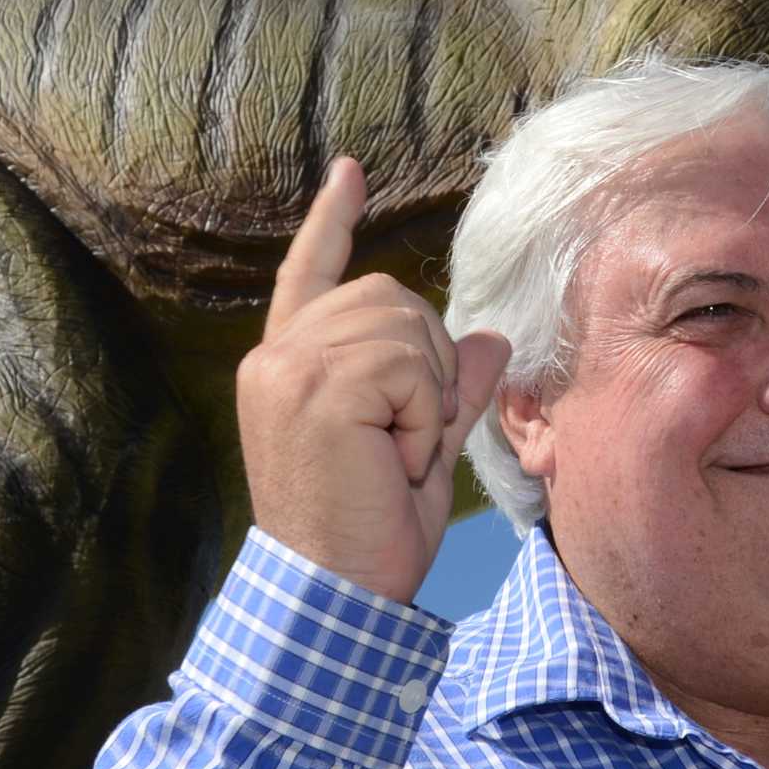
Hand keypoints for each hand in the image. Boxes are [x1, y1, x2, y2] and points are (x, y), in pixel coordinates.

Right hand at [235, 157, 512, 603]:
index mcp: (289, 365)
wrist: (332, 596)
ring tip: (395, 455)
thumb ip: (449, 390)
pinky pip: (410, 365)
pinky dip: (424, 416)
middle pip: (390, 296)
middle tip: (407, 440)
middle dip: (429, 361)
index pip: (310, 272)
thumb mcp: (421, 451)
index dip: (332, 220)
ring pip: (406, 324)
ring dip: (427, 394)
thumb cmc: (369, 536)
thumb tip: (489, 339)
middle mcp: (278, 356)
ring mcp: (289, 367)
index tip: (351, 172)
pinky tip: (394, 462)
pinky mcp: (313, 385)